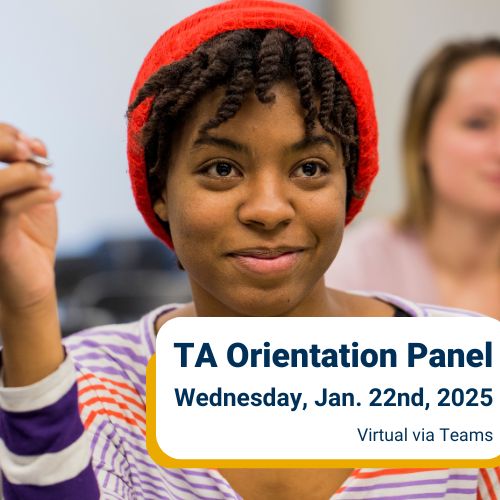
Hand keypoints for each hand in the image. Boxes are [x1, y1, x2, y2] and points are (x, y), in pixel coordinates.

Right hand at [0, 123, 59, 311]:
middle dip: (8, 145)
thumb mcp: (33, 198)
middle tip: (36, 153)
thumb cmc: (30, 239)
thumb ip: (30, 170)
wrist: (32, 281)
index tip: (34, 145)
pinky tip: (55, 194)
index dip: (5, 134)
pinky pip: (8, 208)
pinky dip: (36, 194)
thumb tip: (35, 146)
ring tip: (48, 179)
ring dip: (24, 172)